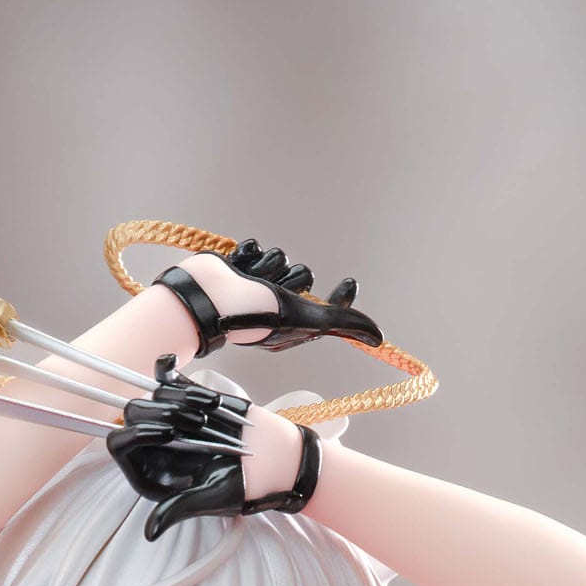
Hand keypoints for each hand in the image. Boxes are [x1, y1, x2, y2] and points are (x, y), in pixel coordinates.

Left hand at [107, 360, 317, 540]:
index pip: (119, 446)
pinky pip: (166, 378)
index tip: (167, 433)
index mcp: (152, 471)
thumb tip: (149, 533)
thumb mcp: (210, 498)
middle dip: (162, 414)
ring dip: (181, 401)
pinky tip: (170, 363)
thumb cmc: (242, 484)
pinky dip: (166, 369)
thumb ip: (177, 509)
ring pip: (154, 395)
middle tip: (198, 425)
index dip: (135, 435)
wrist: (274, 459)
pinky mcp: (187, 399)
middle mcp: (155, 445)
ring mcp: (170, 419)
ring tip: (211, 418)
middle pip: (133, 414)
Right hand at [156, 239, 383, 356]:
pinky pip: (256, 248)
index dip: (340, 297)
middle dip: (293, 279)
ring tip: (252, 279)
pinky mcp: (237, 270)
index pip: (326, 309)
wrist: (206, 300)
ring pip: (280, 259)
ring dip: (269, 266)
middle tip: (277, 291)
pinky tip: (238, 265)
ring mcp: (255, 288)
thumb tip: (378, 337)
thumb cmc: (255, 316)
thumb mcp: (307, 318)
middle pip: (302, 278)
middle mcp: (275, 307)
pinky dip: (249, 255)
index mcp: (292, 326)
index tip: (351, 283)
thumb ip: (342, 323)